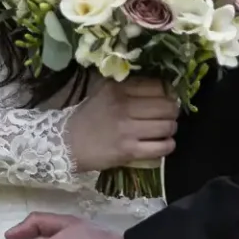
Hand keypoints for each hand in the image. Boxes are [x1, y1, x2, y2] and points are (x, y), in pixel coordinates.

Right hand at [64, 77, 178, 172]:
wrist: (66, 143)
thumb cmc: (87, 116)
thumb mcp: (104, 92)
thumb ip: (129, 87)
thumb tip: (162, 88)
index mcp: (118, 89)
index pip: (157, 86)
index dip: (168, 93)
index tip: (167, 98)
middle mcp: (123, 107)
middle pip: (166, 106)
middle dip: (173, 111)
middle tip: (169, 115)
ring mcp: (127, 130)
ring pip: (167, 126)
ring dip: (171, 128)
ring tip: (165, 130)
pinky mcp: (128, 151)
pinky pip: (161, 147)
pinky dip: (168, 145)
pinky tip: (163, 143)